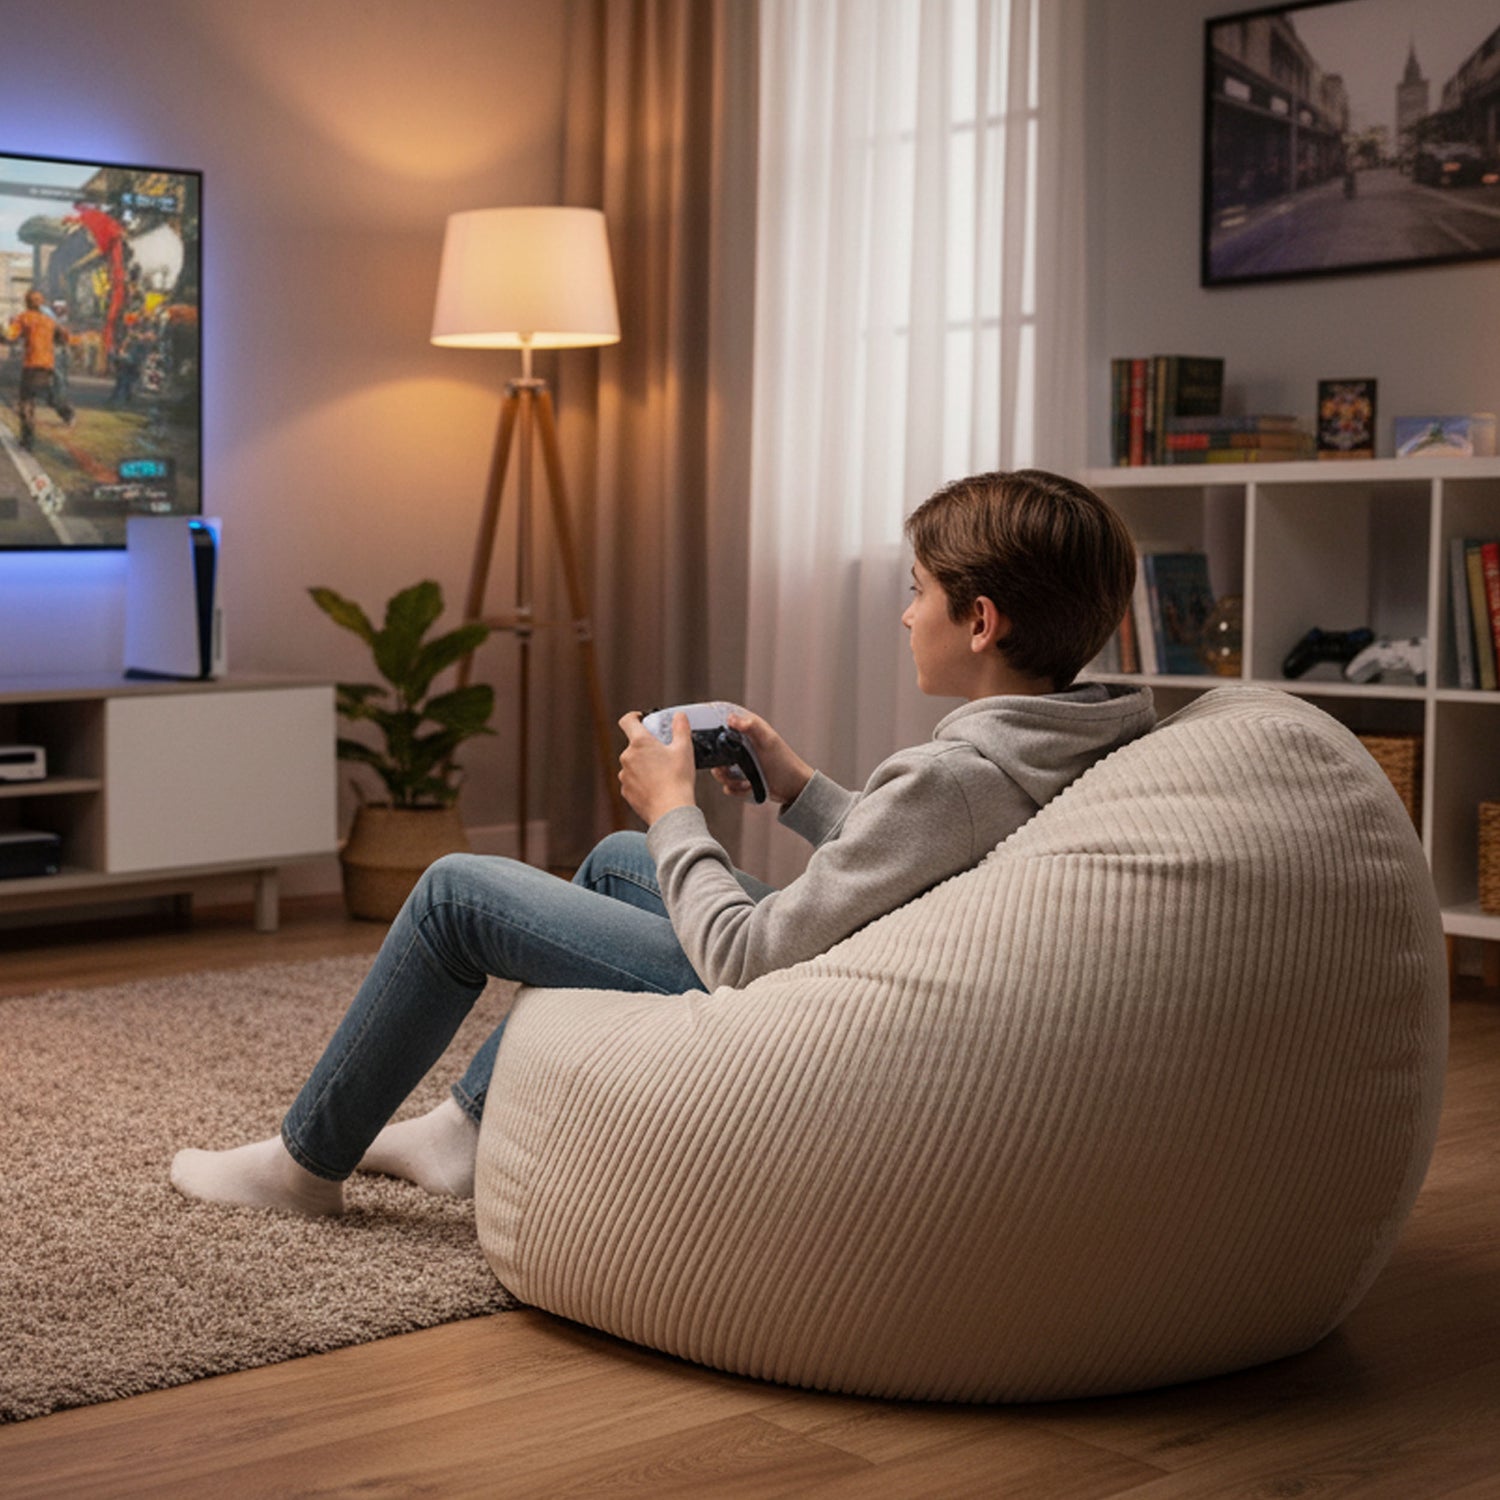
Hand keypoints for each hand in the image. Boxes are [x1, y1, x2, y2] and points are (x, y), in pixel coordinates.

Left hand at [618, 711, 696, 825]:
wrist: (670, 810)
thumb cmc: (678, 779)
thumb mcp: (684, 749)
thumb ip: (681, 728)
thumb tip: (679, 716)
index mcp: (640, 743)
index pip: (627, 721)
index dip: (634, 717)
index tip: (642, 719)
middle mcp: (627, 757)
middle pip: (633, 745)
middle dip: (646, 747)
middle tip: (663, 753)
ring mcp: (625, 775)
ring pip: (632, 764)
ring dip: (643, 765)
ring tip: (662, 774)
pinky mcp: (626, 791)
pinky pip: (632, 781)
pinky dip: (642, 781)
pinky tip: (657, 787)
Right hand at [713, 710, 813, 805]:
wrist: (793, 787)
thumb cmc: (784, 761)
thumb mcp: (768, 741)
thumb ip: (751, 727)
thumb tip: (730, 717)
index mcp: (747, 733)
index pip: (723, 726)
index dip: (714, 732)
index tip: (714, 742)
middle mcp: (741, 747)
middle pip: (716, 753)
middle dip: (719, 764)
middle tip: (727, 769)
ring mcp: (740, 764)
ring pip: (720, 771)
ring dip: (728, 779)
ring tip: (744, 781)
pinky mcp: (741, 780)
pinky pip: (728, 786)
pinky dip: (735, 790)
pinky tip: (748, 787)